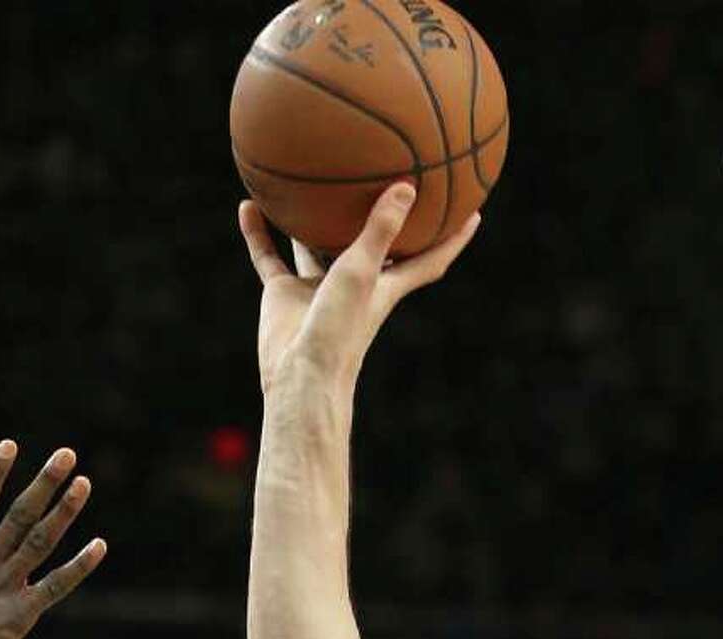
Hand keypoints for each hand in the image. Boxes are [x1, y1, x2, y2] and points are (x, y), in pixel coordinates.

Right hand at [0, 441, 106, 638]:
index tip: (10, 445)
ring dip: (65, 511)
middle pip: (20, 513)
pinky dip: (79, 567)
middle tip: (66, 454)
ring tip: (84, 483)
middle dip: (44, 481)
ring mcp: (6, 587)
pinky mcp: (22, 615)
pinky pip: (57, 587)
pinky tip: (99, 546)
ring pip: (42, 541)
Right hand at [241, 184, 479, 397]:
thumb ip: (382, 230)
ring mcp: (318, 288)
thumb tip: (408, 185)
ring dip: (312, 219)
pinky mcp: (285, 294)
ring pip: (315, 245)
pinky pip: (269, 256)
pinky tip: (249, 202)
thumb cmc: (338, 332)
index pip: (426, 260)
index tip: (473, 211)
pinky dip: (258, 233)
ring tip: (312, 180)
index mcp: (384, 287)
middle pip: (373, 246)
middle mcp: (354, 284)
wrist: (298, 378)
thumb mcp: (363, 274)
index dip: (451, 239)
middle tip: (394, 176)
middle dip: (384, 219)